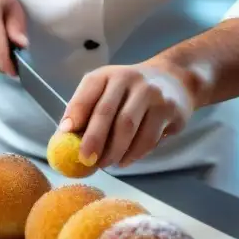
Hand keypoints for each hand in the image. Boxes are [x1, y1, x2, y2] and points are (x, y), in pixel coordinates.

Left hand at [60, 64, 195, 168]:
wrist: (174, 79)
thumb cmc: (130, 92)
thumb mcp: (107, 91)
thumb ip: (86, 110)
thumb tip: (63, 137)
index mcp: (107, 75)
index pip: (88, 92)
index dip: (75, 113)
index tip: (66, 134)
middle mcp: (129, 79)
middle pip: (106, 112)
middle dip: (93, 139)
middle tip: (85, 160)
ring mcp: (151, 93)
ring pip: (127, 127)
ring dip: (114, 151)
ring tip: (105, 164)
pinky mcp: (168, 109)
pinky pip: (148, 138)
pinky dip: (133, 154)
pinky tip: (124, 161)